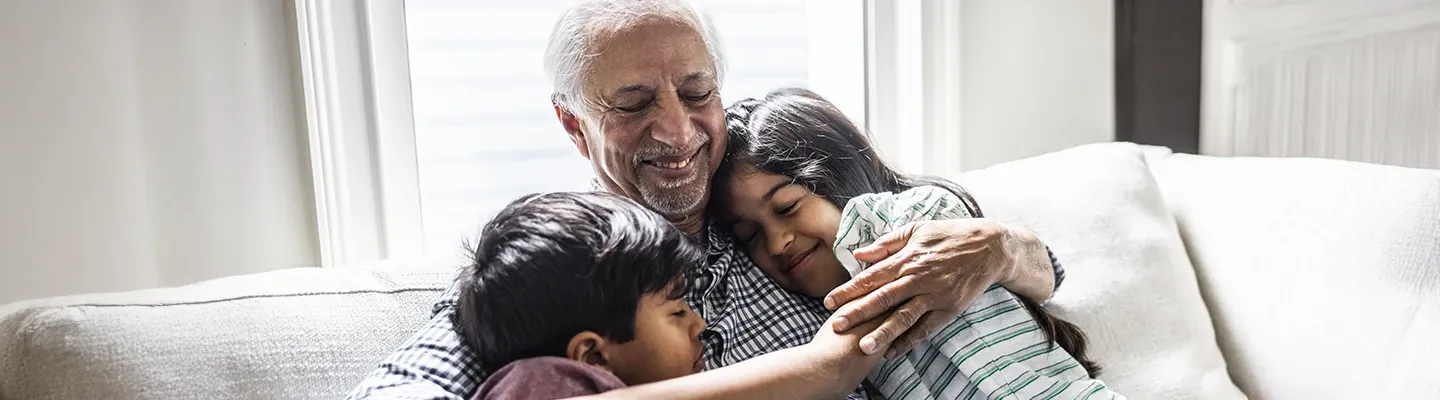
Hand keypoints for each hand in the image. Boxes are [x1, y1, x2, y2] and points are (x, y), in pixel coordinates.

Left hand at [823, 218, 1016, 356]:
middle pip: (883, 298)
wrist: (990, 247)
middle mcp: (918, 278)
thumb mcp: (917, 230)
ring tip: (863, 347)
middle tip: (836, 325)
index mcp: (907, 258)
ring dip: (883, 332)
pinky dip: (910, 341)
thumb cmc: (950, 235)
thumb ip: (887, 243)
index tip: (829, 301)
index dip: (849, 290)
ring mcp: (935, 295)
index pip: (871, 276)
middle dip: (858, 313)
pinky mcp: (949, 308)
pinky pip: (926, 328)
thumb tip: (859, 254)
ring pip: (904, 317)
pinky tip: (893, 352)